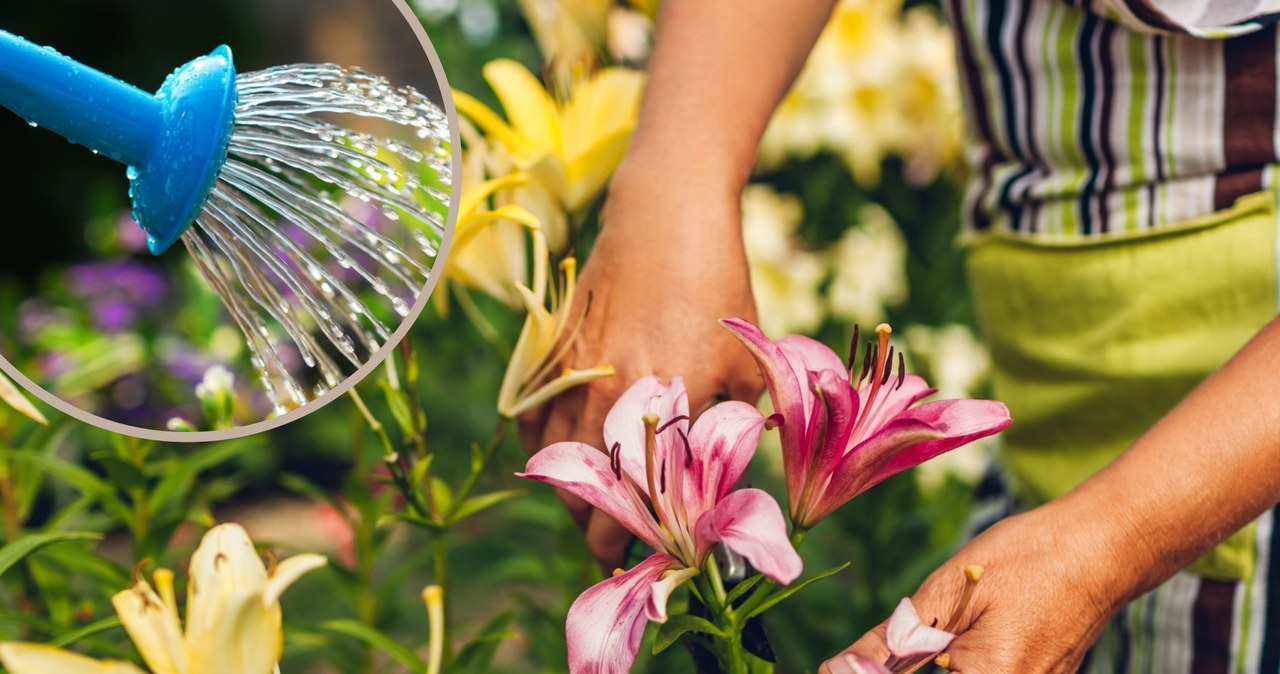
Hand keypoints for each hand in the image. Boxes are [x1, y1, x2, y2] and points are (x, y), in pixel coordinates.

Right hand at [518, 165, 764, 571]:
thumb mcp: (743, 365)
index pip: (637, 504)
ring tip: (592, 508)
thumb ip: (729, 431)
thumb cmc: (718, 288)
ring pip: (553, 461)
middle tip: (615, 545)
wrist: (665, 217)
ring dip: (570, 493)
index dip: (631, 545)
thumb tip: (717, 489)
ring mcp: (573, 375)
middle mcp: (609, 398)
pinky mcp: (552, 354)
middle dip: (597, 532)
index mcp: (665, 406)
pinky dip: (541, 448)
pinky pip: (531, 419)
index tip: (639, 560)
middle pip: (586, 493)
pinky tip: (561, 455)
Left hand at [821, 501, 1141, 673]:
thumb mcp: (945, 592)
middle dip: (896, 671)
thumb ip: (890, 642)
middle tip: (874, 655)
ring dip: (925, 666)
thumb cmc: (1026, 561)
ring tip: (918, 644)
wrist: (1102, 549)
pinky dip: (957, 666)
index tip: (846, 667)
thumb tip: (835, 670)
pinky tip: (950, 645)